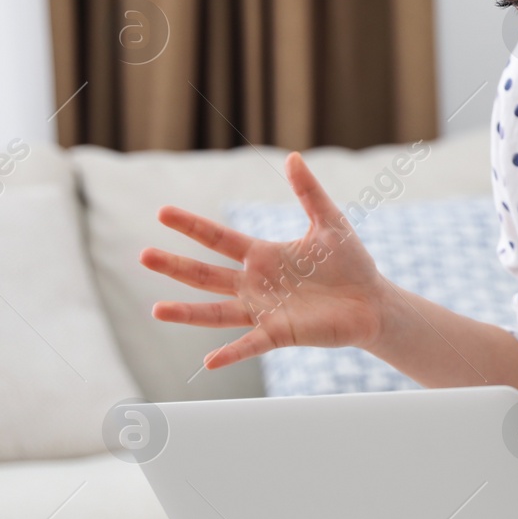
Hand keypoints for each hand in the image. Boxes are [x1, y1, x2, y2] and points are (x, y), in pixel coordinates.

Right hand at [140, 152, 390, 369]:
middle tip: (143, 256)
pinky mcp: (279, 333)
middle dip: (175, 266)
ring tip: (157, 310)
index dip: (191, 226)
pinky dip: (231, 353)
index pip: (218, 239)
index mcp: (263, 256)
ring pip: (217, 312)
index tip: (161, 213)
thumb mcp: (329, 222)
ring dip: (187, 313)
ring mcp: (264, 311)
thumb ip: (309, 192)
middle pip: (206, 275)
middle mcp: (255, 284)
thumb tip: (294, 156)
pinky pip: (250, 345)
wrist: (373, 301)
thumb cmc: (351, 263)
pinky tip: (208, 362)